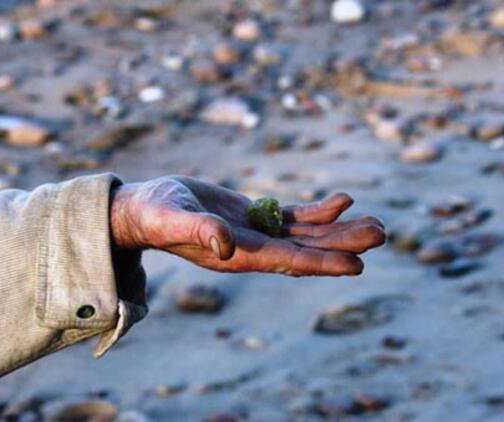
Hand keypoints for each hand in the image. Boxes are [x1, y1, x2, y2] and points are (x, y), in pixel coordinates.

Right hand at [110, 176, 384, 275]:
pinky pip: (293, 216)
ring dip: (339, 229)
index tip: (356, 264)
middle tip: (382, 233)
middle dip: (343, 243)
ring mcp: (256, 233)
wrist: (147, 209)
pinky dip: (318, 211)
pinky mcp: (254, 216)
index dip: (321, 262)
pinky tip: (343, 201)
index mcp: (236, 255)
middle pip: (306, 249)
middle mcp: (252, 248)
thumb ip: (197, 231)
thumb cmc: (154, 216)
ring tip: (376, 222)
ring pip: (306, 234)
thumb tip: (224, 245)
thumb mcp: (172, 219)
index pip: (286, 261)